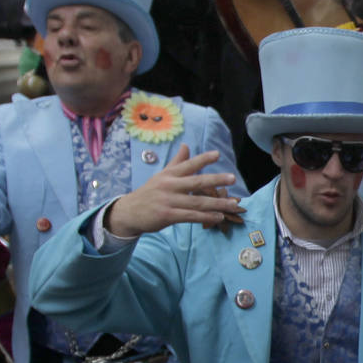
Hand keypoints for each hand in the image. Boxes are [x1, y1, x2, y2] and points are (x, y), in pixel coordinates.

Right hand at [103, 146, 242, 236]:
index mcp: (169, 174)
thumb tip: (186, 145)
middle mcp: (169, 185)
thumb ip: (177, 162)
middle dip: (216, 180)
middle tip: (233, 178)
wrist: (129, 212)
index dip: (202, 159)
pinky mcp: (168, 215)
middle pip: (196, 182)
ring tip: (233, 204)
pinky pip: (191, 217)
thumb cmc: (150, 192)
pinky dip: (206, 217)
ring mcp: (168, 201)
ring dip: (217, 203)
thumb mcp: (162, 175)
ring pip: (197, 202)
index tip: (217, 155)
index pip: (188, 164)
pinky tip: (219, 217)